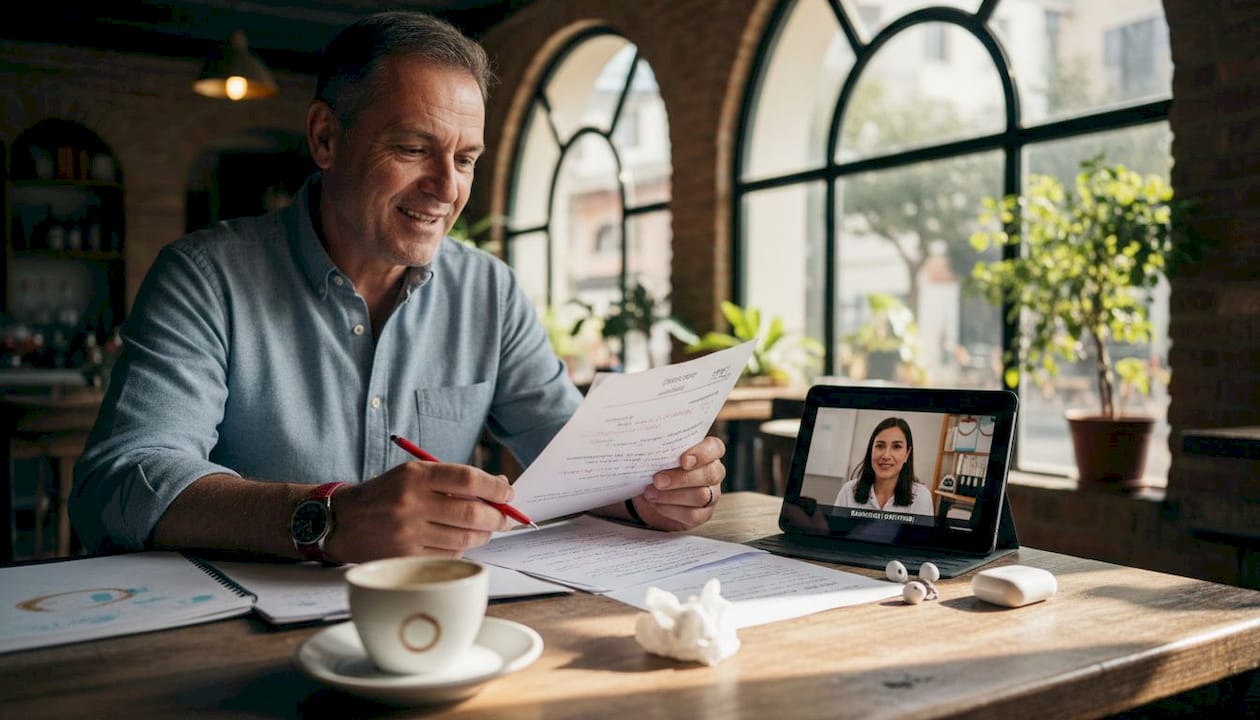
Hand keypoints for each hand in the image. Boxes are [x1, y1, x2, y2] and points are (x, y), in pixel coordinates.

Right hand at [324, 461, 514, 562]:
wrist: (341, 520)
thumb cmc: (386, 495)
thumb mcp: (414, 475)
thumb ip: (454, 479)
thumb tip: (501, 486)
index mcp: (415, 475)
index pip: (467, 478)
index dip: (495, 487)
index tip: (508, 493)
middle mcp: (411, 502)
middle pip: (471, 512)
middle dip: (497, 516)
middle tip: (506, 518)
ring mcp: (407, 532)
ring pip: (463, 538)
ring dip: (483, 535)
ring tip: (486, 530)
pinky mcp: (404, 557)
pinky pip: (447, 556)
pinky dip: (461, 550)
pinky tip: (458, 543)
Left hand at [631, 436, 725, 530]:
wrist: (650, 493)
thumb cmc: (658, 468)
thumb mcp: (658, 455)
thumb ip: (661, 450)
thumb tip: (650, 448)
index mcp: (708, 452)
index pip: (715, 448)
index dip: (702, 453)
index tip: (683, 460)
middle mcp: (714, 472)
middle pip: (710, 474)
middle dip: (681, 478)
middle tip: (657, 480)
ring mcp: (712, 495)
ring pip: (701, 496)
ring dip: (672, 496)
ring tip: (650, 493)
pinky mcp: (704, 514)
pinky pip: (693, 515)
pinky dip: (671, 510)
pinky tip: (656, 504)